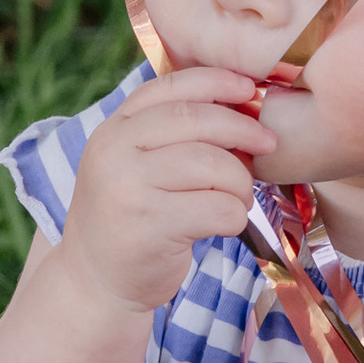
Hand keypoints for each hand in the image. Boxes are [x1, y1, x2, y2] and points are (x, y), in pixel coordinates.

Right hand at [61, 67, 275, 314]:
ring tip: (239, 197)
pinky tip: (225, 224)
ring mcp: (130, 189)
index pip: (169, 87)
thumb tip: (241, 105)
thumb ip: (168, 135)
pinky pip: (218, 209)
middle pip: (196, 121)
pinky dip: (235, 216)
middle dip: (242, 128)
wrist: (95, 281)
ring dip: (241, 182)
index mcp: (113, 129)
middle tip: (268, 142)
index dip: (216, 82)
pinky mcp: (151, 227)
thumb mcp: (133, 166)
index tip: (249, 89)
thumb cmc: (130, 218)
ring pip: (214, 165)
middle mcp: (115, 152)